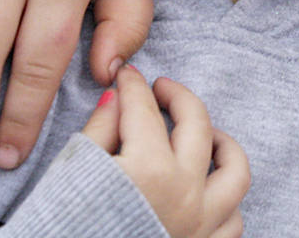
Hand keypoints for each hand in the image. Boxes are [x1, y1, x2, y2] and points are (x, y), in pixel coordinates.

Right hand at [83, 68, 249, 237]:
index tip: (128, 76)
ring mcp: (201, 224)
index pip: (143, 109)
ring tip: (204, 135)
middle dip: (179, 97)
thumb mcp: (72, 177)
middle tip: (162, 89)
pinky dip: (225, 201)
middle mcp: (184, 192)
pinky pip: (233, 220)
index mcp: (148, 169)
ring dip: (223, 146)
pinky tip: (207, 191)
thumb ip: (100, 132)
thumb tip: (117, 97)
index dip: (133, 86)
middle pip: (197, 125)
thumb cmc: (63, 228)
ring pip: (235, 171)